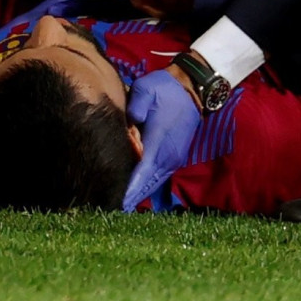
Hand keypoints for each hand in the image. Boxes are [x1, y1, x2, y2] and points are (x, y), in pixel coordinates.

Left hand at [121, 66, 206, 210]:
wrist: (190, 89)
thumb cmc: (164, 90)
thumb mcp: (145, 91)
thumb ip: (134, 108)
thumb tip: (127, 126)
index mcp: (159, 141)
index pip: (142, 171)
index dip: (130, 188)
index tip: (117, 202)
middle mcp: (168, 155)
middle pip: (147, 184)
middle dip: (131, 198)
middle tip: (110, 211)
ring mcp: (173, 158)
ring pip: (154, 183)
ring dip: (139, 195)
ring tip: (121, 208)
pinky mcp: (174, 157)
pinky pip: (159, 178)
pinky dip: (147, 187)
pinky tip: (135, 193)